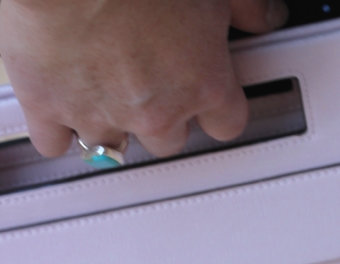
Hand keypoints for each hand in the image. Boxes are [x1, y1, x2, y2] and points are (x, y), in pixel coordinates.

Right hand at [0, 0, 287, 157]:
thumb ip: (245, 5)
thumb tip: (265, 15)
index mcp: (202, 81)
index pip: (226, 125)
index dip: (216, 108)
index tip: (208, 96)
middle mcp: (155, 110)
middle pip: (170, 140)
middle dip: (162, 114)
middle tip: (148, 76)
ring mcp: (101, 113)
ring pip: (114, 146)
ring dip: (111, 122)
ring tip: (103, 89)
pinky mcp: (47, 105)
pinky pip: (54, 143)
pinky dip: (57, 130)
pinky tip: (60, 107)